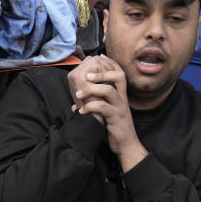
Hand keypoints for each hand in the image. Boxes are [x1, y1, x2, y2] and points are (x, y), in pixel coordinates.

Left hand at [68, 55, 147, 170]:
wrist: (126, 145)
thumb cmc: (114, 128)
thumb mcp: (104, 114)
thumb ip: (93, 106)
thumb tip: (74, 105)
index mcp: (120, 94)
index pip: (119, 72)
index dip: (110, 62)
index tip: (99, 56)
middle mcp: (122, 98)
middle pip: (118, 76)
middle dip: (102, 72)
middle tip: (85, 75)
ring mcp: (120, 107)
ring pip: (109, 90)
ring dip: (92, 89)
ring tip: (78, 94)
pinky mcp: (115, 118)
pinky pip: (103, 108)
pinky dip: (90, 107)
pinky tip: (81, 112)